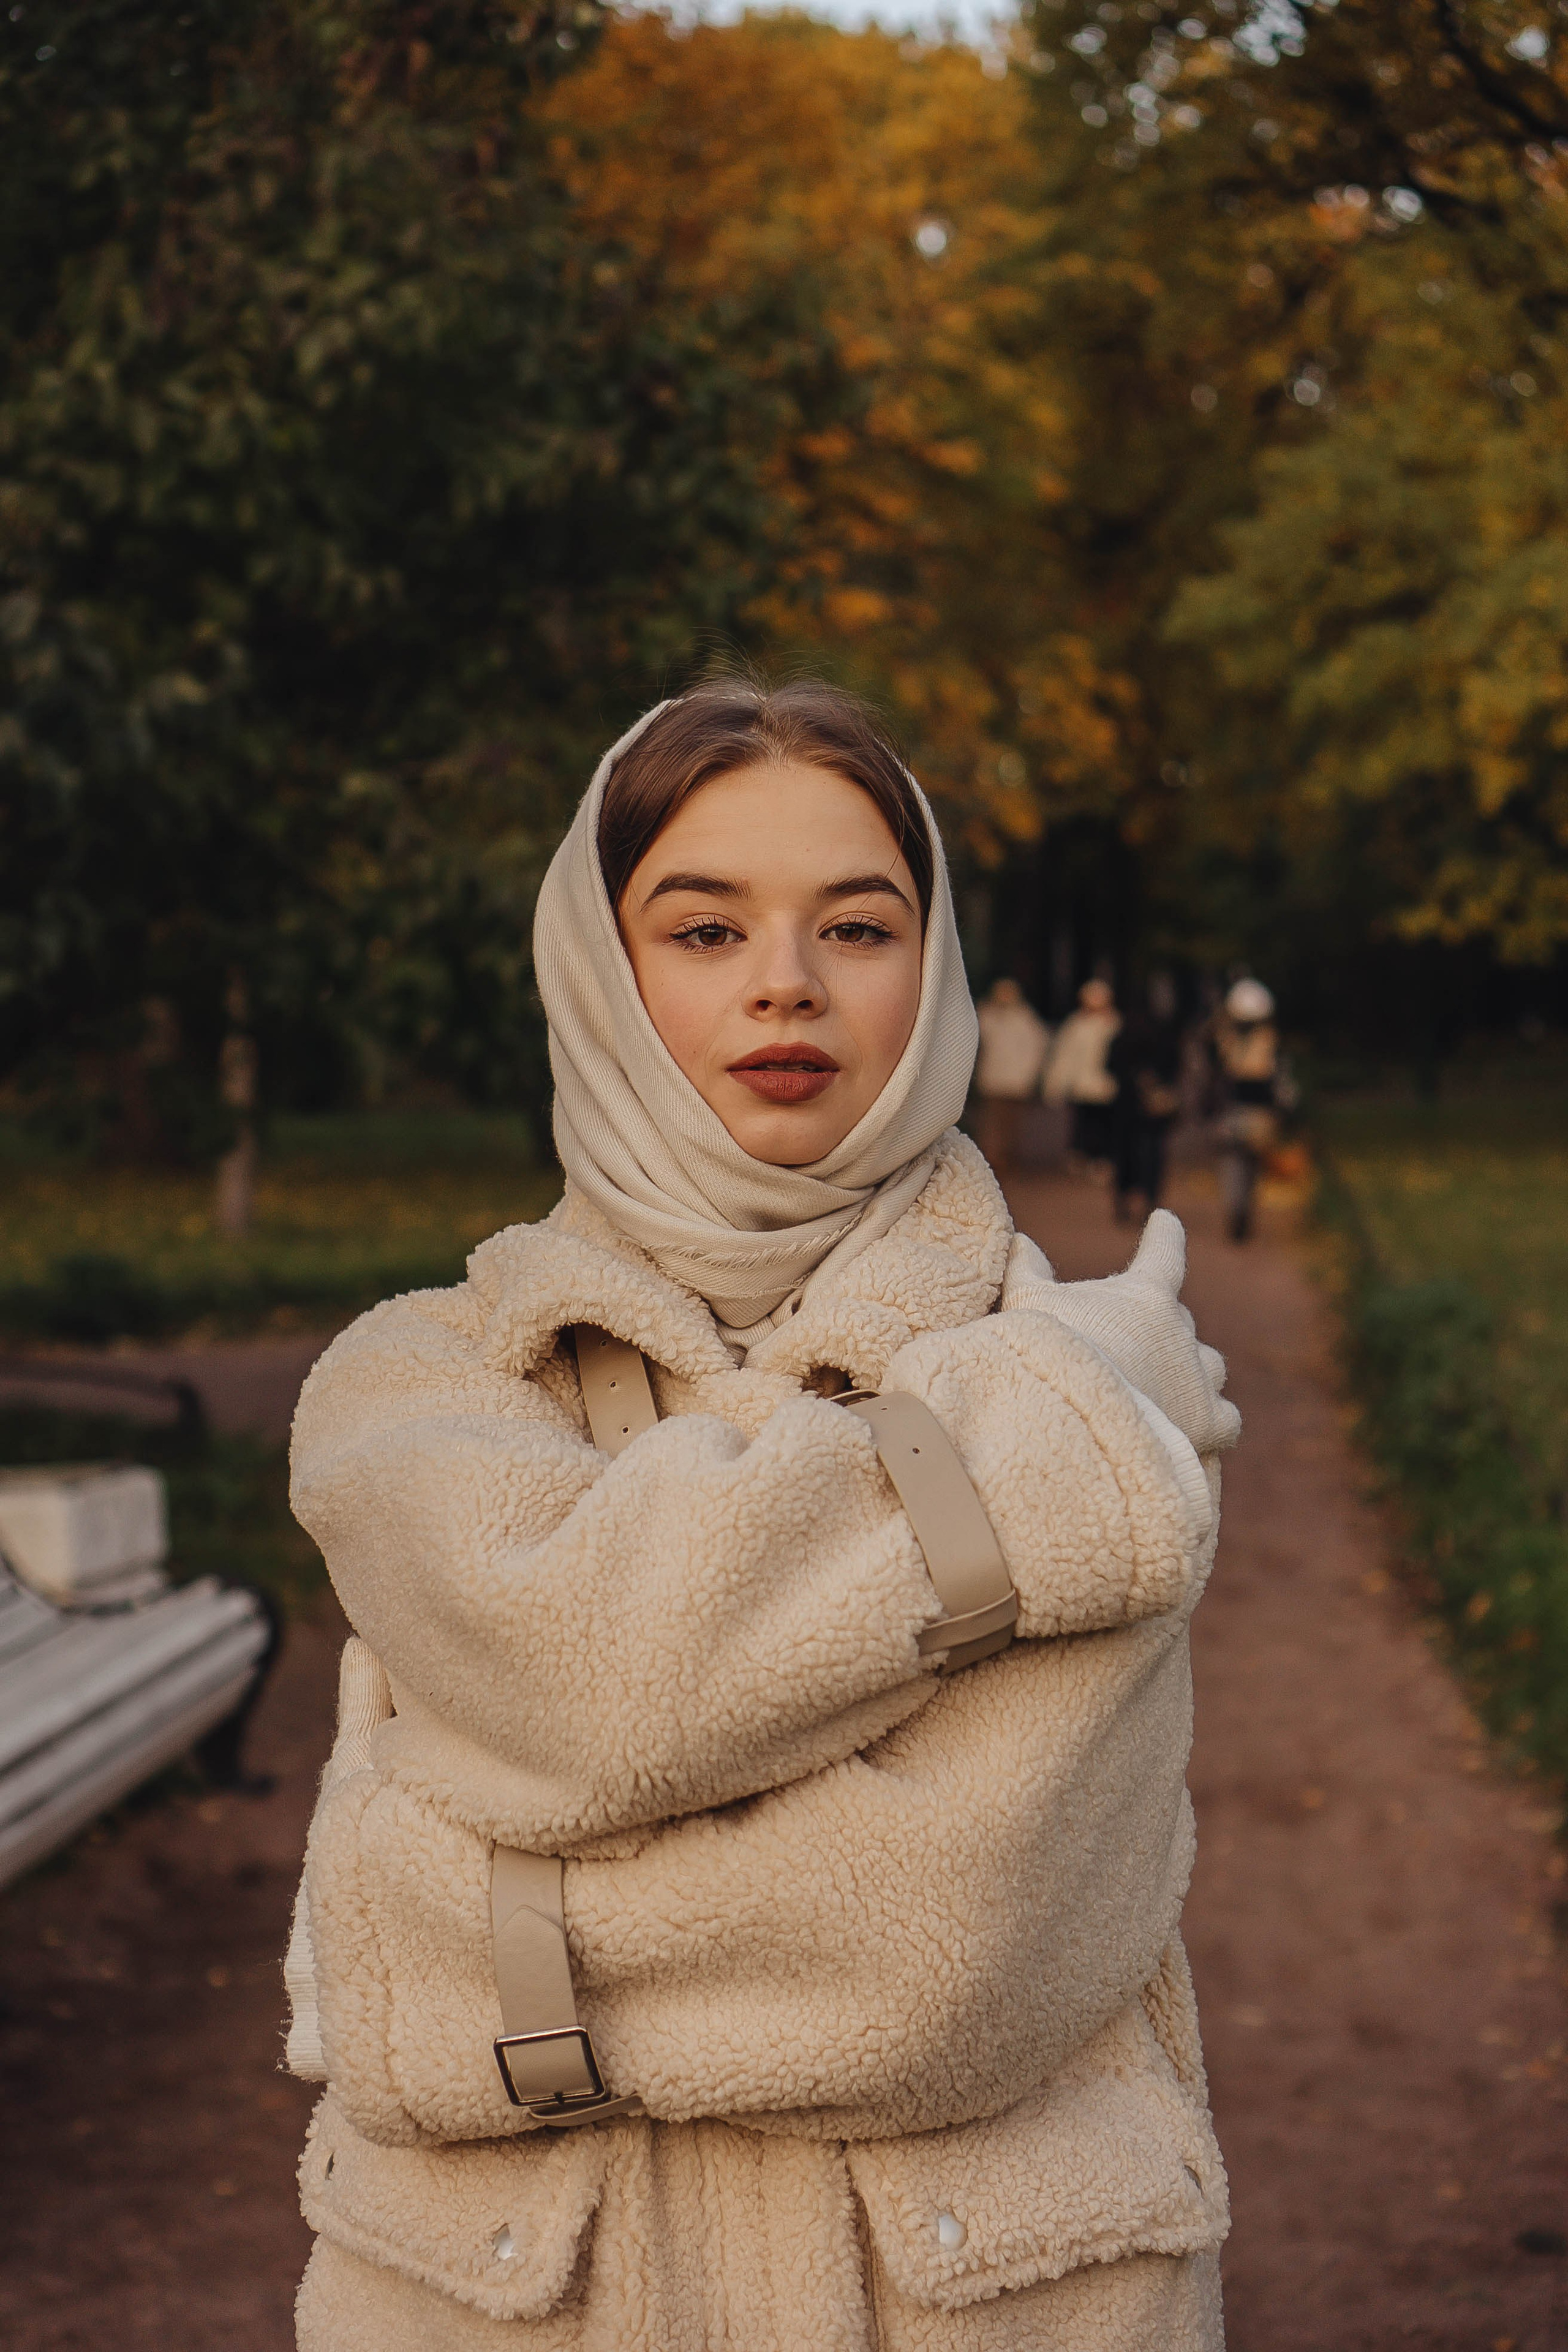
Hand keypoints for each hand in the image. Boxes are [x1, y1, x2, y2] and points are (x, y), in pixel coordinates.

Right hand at [1001, 1211, 1239, 1457]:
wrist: (1078, 1413)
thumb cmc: (1051, 1351)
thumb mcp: (1029, 1303)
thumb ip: (1027, 1270)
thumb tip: (1020, 1240)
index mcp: (1146, 1293)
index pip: (1163, 1253)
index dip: (1164, 1235)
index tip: (1165, 1220)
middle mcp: (1181, 1330)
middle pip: (1182, 1321)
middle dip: (1162, 1328)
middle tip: (1134, 1344)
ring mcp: (1198, 1376)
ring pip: (1211, 1366)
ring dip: (1195, 1372)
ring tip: (1175, 1387)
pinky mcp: (1208, 1422)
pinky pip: (1226, 1419)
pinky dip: (1216, 1421)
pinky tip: (1202, 1430)